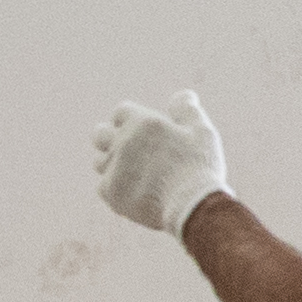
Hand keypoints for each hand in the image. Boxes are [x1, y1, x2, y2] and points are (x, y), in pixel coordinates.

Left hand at [90, 88, 228, 235]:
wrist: (194, 206)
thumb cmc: (200, 167)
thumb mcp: (201, 132)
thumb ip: (187, 111)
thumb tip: (184, 94)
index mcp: (143, 123)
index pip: (121, 112)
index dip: (130, 120)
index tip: (140, 130)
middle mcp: (123, 142)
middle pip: (100, 134)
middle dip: (109, 138)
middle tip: (125, 149)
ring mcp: (115, 168)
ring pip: (100, 162)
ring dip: (112, 165)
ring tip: (133, 175)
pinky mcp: (112, 193)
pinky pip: (104, 187)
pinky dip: (116, 189)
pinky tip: (135, 193)